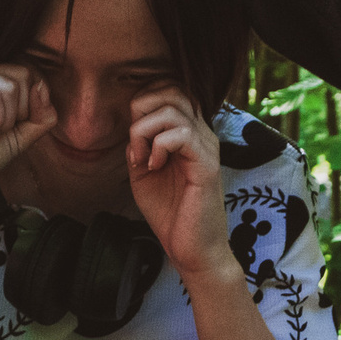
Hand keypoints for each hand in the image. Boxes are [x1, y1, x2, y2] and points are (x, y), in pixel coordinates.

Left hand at [126, 85, 228, 276]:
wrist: (192, 249)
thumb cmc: (171, 213)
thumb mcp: (143, 172)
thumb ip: (138, 145)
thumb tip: (133, 127)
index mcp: (187, 133)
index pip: (169, 90)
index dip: (143, 101)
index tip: (133, 137)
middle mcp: (201, 133)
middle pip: (171, 90)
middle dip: (141, 109)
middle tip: (135, 143)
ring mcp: (206, 147)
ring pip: (173, 109)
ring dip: (145, 130)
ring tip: (143, 158)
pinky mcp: (207, 165)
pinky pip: (182, 134)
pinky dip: (159, 145)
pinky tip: (155, 166)